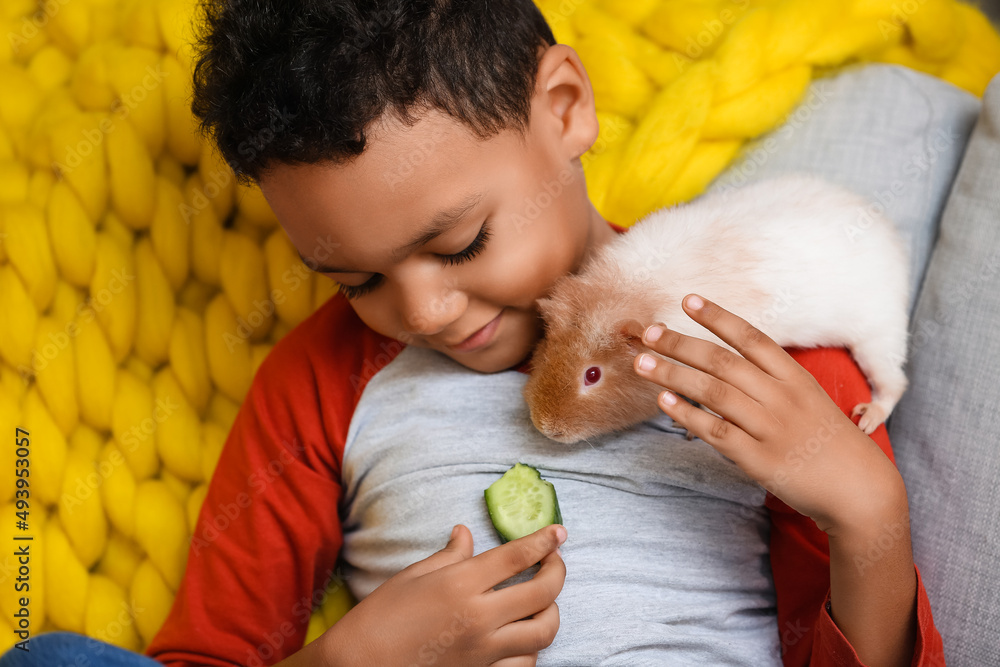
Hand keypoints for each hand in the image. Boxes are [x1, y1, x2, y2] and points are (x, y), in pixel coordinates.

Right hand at [317, 524, 566, 666]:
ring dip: (551, 612)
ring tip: (543, 601)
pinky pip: (526, 664)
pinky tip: (522, 636)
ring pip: (543, 632)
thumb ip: (448, 556)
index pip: (518, 555)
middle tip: (555, 561)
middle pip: (543, 591)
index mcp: (461, 584)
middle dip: (557, 571)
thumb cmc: (378, 619)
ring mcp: (485, 652)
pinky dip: (532, 648)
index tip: (559, 532)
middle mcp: (480, 617)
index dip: (545, 540)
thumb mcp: (412, 577)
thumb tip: (465, 533)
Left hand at [632, 293, 906, 534]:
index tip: (688, 300)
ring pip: (712, 392)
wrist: (859, 490)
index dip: (718, 317)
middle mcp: (781, 398)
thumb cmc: (829, 441)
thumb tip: (726, 364)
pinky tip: (664, 401)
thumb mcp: (810, 399)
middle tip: (649, 332)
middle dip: (681, 343)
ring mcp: (769, 428)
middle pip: (722, 361)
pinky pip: (715, 431)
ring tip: (642, 362)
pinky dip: (687, 414)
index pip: (751, 337)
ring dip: (672, 374)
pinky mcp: (758, 459)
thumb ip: (774, 380)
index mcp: (795, 378)